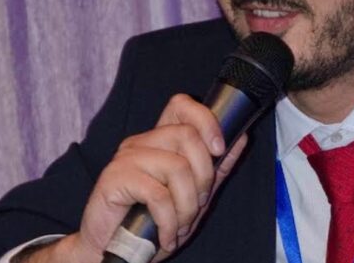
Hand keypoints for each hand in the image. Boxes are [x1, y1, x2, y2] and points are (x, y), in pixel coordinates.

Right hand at [19, 94, 247, 262]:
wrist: (111, 251)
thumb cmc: (152, 222)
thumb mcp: (194, 195)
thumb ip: (216, 168)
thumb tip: (241, 136)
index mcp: (160, 140)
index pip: (181, 105)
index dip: (206, 120)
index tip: (219, 148)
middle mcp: (142, 142)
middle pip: (187, 135)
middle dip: (204, 176)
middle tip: (198, 204)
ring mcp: (126, 158)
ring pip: (177, 167)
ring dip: (187, 205)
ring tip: (180, 226)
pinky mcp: (113, 178)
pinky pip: (157, 194)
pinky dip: (169, 221)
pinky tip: (166, 236)